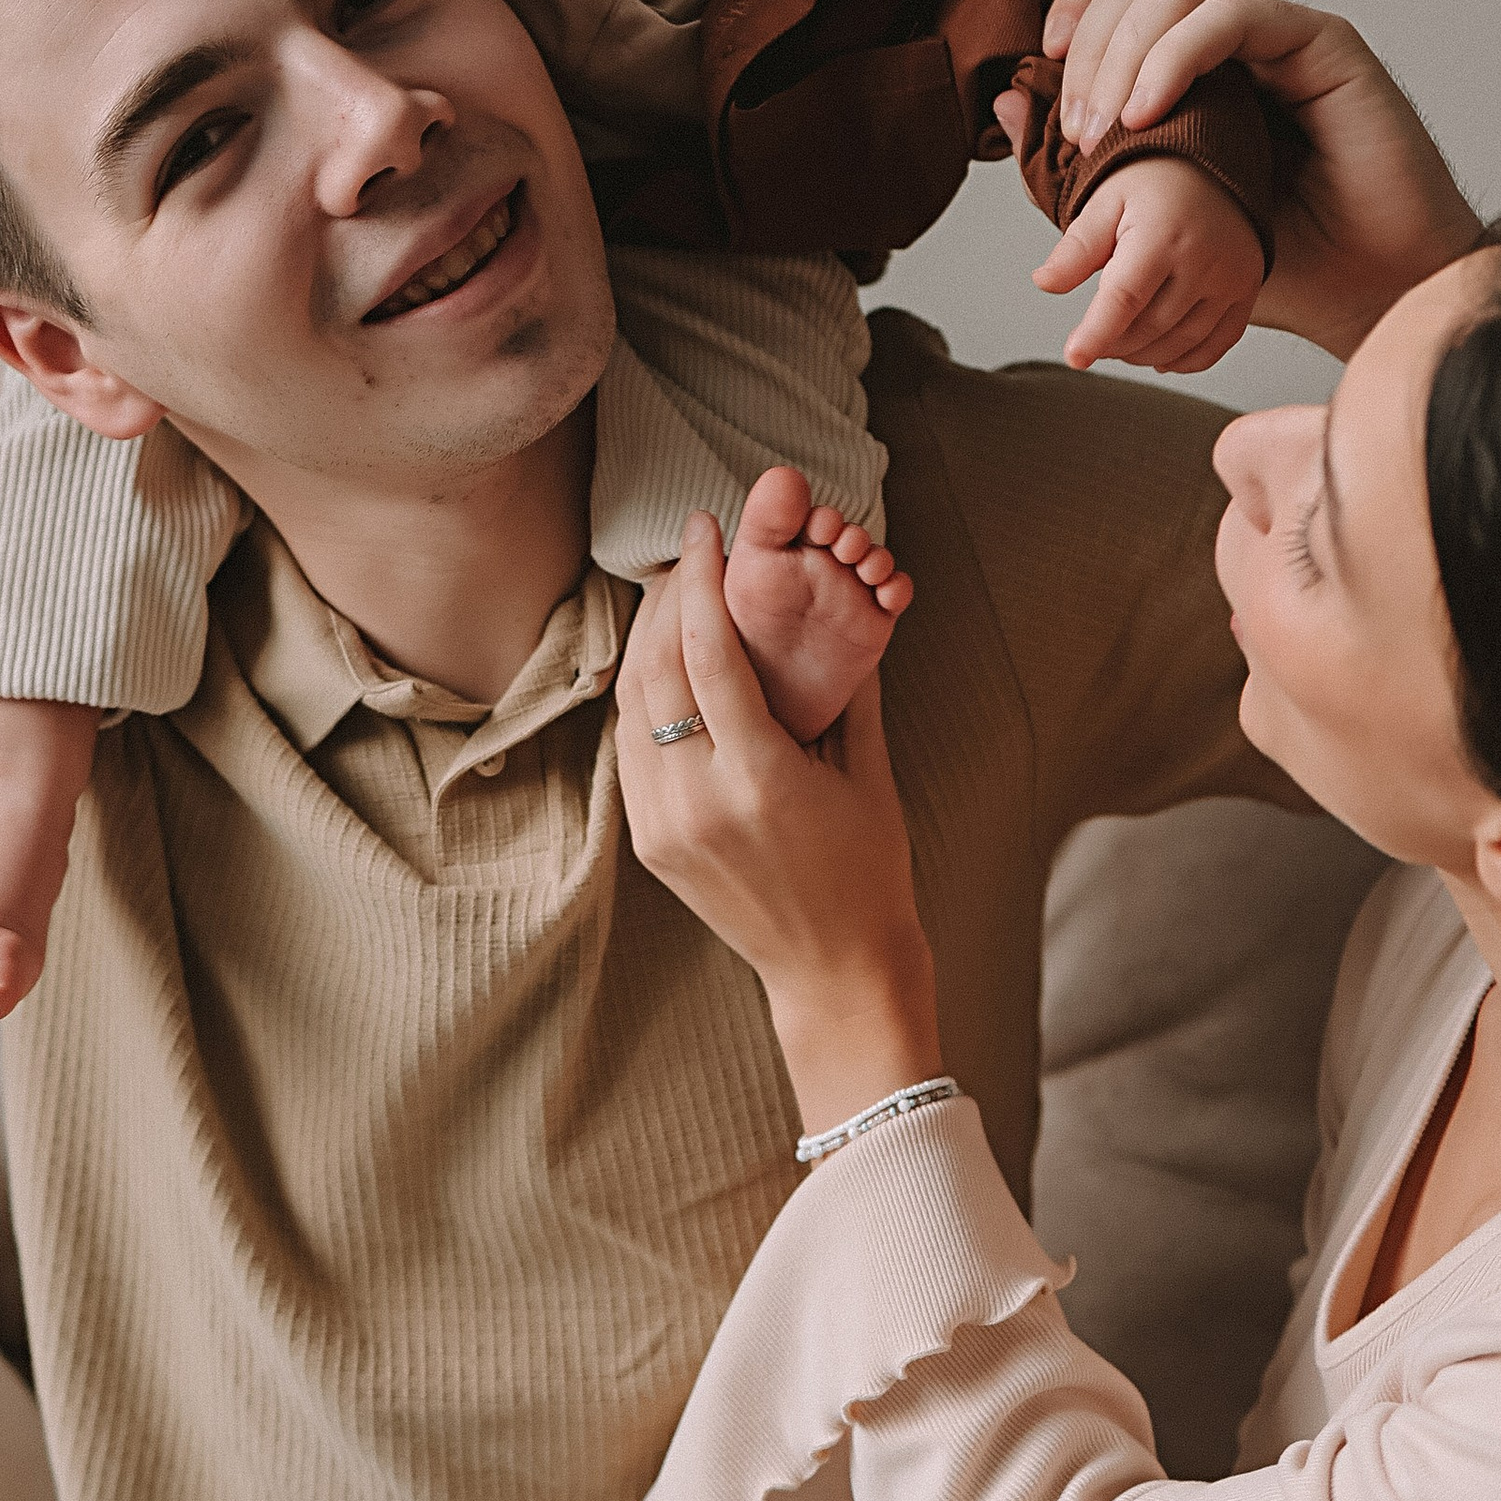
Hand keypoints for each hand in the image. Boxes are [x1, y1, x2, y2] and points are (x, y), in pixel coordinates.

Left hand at [619, 518, 941, 1133]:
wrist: (836, 970)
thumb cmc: (869, 870)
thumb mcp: (868, 772)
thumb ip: (845, 688)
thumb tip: (832, 605)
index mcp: (759, 779)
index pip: (707, 654)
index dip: (700, 581)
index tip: (705, 530)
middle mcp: (698, 801)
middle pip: (655, 670)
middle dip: (665, 598)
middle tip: (687, 551)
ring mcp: (664, 825)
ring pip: (631, 706)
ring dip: (645, 641)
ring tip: (671, 594)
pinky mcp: (648, 843)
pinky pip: (632, 747)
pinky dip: (643, 694)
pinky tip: (664, 662)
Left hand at [1015, 0, 1482, 362]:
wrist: (1369, 291)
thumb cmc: (1276, 258)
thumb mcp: (1151, 210)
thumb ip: (1081, 158)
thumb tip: (1005, 99)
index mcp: (1196, 63)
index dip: (1075, 10)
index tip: (1040, 65)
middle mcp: (1236, 37)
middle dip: (1089, 44)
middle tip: (1073, 129)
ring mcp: (1278, 34)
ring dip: (1122, 52)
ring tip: (1104, 131)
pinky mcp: (1321, 43)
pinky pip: (1231, 14)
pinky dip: (1173, 56)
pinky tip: (1144, 115)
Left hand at [1030, 155, 1264, 374]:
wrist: (1213, 164)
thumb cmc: (1154, 181)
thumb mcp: (1106, 201)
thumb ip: (1077, 247)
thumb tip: (1045, 283)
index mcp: (1162, 233)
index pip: (1124, 298)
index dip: (1097, 333)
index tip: (1074, 357)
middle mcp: (1203, 259)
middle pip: (1150, 326)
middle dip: (1114, 344)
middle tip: (1092, 341)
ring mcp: (1231, 278)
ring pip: (1182, 341)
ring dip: (1144, 355)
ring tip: (1120, 345)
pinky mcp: (1247, 290)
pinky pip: (1218, 344)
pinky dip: (1185, 360)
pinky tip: (1160, 356)